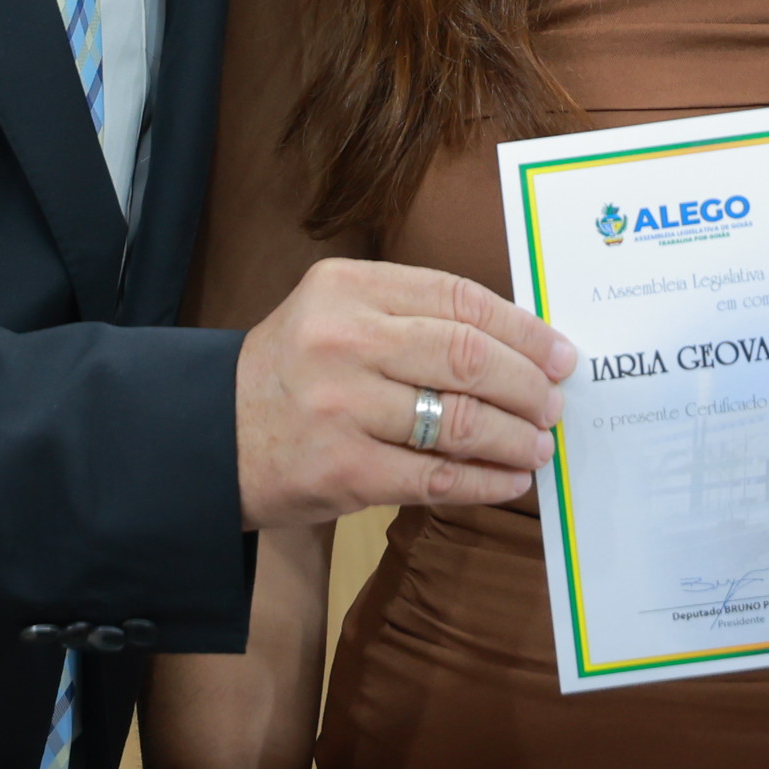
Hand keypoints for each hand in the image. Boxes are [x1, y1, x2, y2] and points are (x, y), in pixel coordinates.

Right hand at [229, 256, 577, 528]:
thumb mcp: (337, 315)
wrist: (208, 439)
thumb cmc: (293, 374)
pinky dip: (484, 481)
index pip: (460, 299)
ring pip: (460, 419)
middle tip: (555, 404)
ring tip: (538, 445)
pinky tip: (508, 481)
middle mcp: (344, 339)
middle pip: (469, 357)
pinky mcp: (343, 469)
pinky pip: (437, 475)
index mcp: (348, 287)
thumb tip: (519, 345)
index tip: (559, 353)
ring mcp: (341, 406)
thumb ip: (413, 317)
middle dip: (528, 384)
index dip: (522, 329)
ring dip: (514, 437)